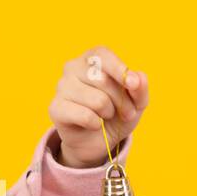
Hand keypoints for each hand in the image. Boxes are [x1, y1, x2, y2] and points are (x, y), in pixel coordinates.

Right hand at [48, 46, 149, 167]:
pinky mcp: (56, 107)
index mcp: (91, 59)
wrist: (98, 140)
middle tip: (126, 113)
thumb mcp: (136, 103)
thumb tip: (138, 78)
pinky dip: (96, 124)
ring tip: (106, 117)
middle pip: (103, 80)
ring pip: (97, 100)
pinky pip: (85, 116)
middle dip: (122, 101)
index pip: (102, 55)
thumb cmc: (116, 114)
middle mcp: (73, 68)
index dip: (119, 69)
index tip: (133, 85)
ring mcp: (62, 86)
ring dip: (109, 113)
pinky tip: (94, 125)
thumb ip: (140, 88)